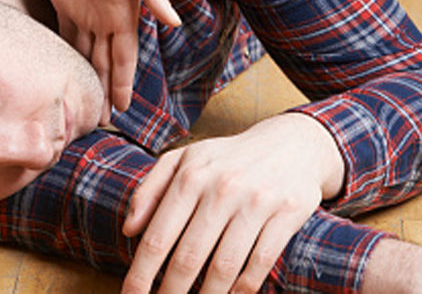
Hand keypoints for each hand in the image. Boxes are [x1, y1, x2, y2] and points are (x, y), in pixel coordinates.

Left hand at [48, 0, 180, 123]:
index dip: (122, 83)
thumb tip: (175, 22)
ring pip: (84, 54)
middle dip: (103, 90)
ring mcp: (84, 12)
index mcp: (123, 15)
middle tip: (99, 121)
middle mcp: (105, 19)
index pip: (123, 58)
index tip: (121, 110)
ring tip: (82, 103)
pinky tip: (60, 71)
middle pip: (104, 63)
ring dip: (84, 77)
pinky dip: (64, 54)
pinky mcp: (63, 2)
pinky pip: (64, 34)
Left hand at [121, 114, 344, 292]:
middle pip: (188, 258)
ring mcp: (256, 202)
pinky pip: (260, 263)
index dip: (141, 274)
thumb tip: (129, 229)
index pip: (158, 236)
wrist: (292, 143)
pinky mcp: (287, 214)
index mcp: (190, 175)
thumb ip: (150, 190)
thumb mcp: (184, 159)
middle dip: (171, 292)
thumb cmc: (227, 158)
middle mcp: (221, 188)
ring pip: (224, 267)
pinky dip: (243, 288)